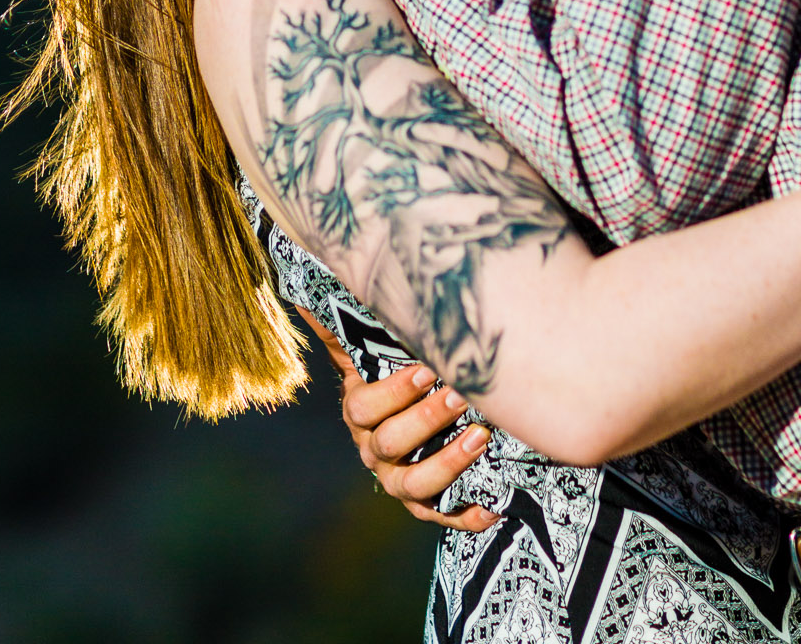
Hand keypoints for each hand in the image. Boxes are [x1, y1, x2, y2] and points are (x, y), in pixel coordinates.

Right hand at [299, 310, 497, 531]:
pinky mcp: (427, 504)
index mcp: (359, 413)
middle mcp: (374, 451)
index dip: (395, 391)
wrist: (412, 417)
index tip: (428, 369)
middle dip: (427, 419)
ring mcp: (399, 481)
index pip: (364, 407)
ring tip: (481, 436)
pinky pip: (443, 515)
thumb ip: (344, 324)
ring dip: (448, 462)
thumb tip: (308, 286)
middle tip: (459, 394)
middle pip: (391, 443)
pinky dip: (466, 516)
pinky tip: (492, 508)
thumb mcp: (367, 348)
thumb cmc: (391, 372)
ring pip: (415, 483)